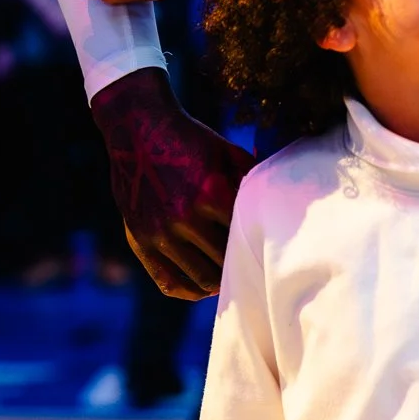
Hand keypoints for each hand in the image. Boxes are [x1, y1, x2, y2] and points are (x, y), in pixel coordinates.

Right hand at [91, 67, 252, 297]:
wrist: (139, 128)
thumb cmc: (191, 140)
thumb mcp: (228, 153)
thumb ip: (253, 181)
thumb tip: (279, 205)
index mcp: (212, 193)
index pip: (246, 235)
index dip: (259, 243)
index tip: (268, 247)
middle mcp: (185, 217)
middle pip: (226, 261)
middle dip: (240, 264)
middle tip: (251, 265)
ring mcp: (160, 232)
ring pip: (202, 278)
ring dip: (219, 281)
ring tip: (230, 276)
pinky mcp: (140, 241)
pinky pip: (169, 282)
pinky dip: (191, 291)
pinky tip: (205, 287)